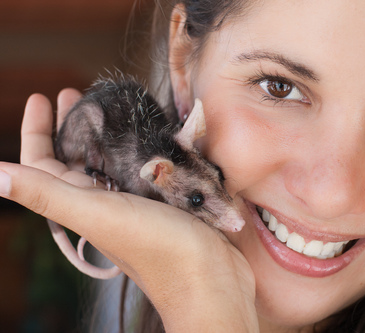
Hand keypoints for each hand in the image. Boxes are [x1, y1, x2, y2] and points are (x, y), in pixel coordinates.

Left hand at [0, 91, 257, 330]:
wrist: (212, 279)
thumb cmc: (157, 249)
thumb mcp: (98, 215)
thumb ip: (48, 195)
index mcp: (84, 204)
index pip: (45, 163)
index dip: (37, 131)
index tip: (42, 96)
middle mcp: (108, 200)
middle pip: (80, 157)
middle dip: (73, 125)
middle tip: (76, 92)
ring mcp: (141, 198)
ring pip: (116, 159)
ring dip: (108, 131)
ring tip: (112, 104)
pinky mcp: (172, 196)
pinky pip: (152, 163)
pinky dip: (146, 142)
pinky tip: (154, 126)